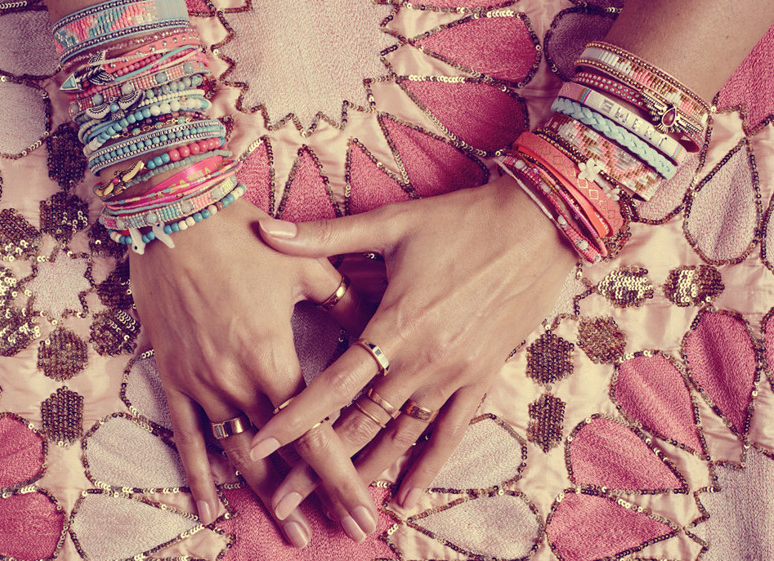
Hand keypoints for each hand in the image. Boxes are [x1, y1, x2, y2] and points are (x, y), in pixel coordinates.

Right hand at [129, 198, 375, 546]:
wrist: (172, 216)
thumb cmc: (241, 237)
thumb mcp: (304, 267)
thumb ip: (345, 301)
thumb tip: (382, 325)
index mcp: (272, 357)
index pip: (315, 433)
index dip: (343, 478)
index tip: (366, 512)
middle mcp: (234, 381)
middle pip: (281, 455)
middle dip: (315, 497)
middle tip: (344, 532)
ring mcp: (199, 383)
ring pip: (237, 455)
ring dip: (266, 496)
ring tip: (294, 532)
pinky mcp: (172, 377)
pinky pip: (186, 437)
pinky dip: (198, 477)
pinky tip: (210, 510)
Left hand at [248, 176, 576, 520]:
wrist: (540, 228)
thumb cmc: (462, 221)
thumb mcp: (392, 223)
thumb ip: (325, 235)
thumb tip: (264, 229)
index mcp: (396, 324)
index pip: (333, 384)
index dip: (294, 418)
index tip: (259, 445)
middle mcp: (424, 361)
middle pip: (360, 424)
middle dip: (319, 465)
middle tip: (282, 501)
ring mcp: (456, 375)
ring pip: (401, 436)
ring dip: (367, 474)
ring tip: (336, 509)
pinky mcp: (482, 378)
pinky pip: (451, 432)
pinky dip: (428, 466)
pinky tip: (406, 496)